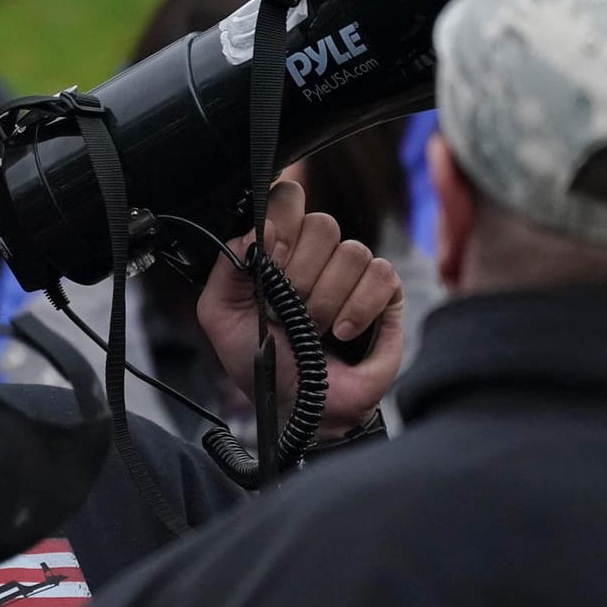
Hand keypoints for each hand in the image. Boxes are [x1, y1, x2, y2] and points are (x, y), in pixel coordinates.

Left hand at [195, 180, 404, 440]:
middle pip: (321, 223)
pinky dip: (358, 308)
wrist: (302, 407)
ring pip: (352, 250)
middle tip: (290, 308)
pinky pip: (381, 274)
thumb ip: (227, 267)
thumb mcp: (221, 316)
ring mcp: (353, 271)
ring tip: (314, 329)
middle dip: (300, 274)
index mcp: (279, 248)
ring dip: (326, 299)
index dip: (281, 223)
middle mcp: (317, 253)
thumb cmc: (263, 361)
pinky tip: (342, 333)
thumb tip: (259, 231)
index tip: (270, 260)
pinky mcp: (386, 293)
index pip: (287, 198)